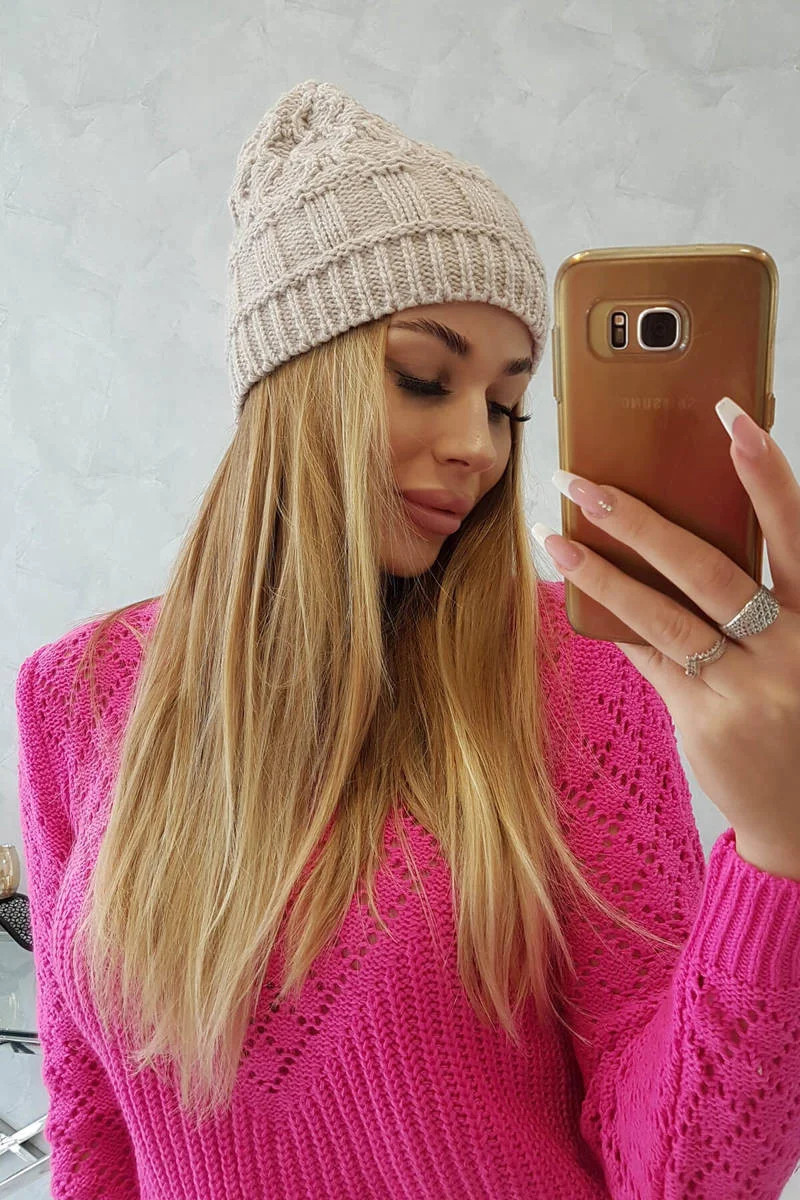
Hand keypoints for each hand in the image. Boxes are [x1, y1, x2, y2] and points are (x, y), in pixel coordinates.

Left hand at [536, 397, 799, 879]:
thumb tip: (676, 535)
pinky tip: (575, 592)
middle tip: (585, 481)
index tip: (731, 415)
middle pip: (709, 567)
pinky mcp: (706, 720)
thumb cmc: (799, 710)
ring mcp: (748, 688)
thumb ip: (761, 599)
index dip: (765, 472)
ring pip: (664, 614)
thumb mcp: (798, 649)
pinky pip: (650, 658)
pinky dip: (615, 622)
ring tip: (554, 535)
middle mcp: (791, 648)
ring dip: (603, 571)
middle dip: (641, 520)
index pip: (795, 531)